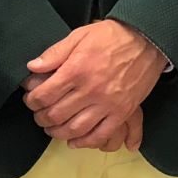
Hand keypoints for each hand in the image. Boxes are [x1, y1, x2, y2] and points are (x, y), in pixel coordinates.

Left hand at [22, 20, 164, 145]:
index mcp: (76, 69)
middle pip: (57, 114)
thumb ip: (55, 53)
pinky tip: (74, 141)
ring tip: (52, 129)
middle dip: (41, 118)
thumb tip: (32, 67)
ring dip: (58, 133)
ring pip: (75, 128)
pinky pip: (100, 135)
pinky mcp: (122, 113)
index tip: (30, 100)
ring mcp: (107, 104)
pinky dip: (84, 142)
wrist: (147, 41)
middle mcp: (90, 90)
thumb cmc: (112, 36)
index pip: (45, 94)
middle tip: (39, 115)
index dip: (32, 101)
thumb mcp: (79, 35)